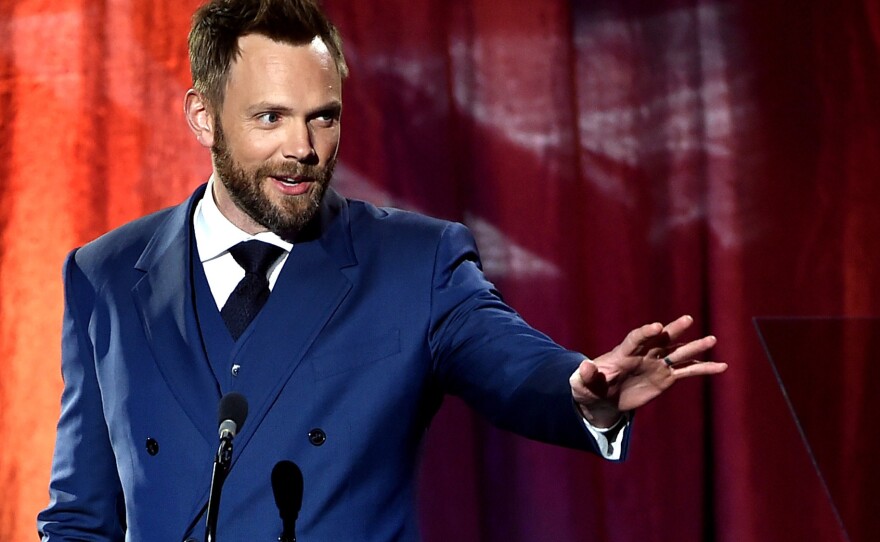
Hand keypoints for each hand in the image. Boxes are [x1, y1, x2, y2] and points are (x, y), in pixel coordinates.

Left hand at [569, 315, 726, 427]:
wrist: (603, 400)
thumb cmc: (589, 388)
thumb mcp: (582, 385)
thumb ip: (585, 376)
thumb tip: (584, 367)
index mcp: (623, 353)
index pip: (636, 338)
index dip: (645, 332)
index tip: (657, 327)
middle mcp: (643, 354)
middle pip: (660, 339)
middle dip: (673, 329)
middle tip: (687, 320)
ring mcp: (657, 364)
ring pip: (677, 353)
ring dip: (694, 347)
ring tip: (712, 340)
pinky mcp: (666, 377)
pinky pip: (687, 371)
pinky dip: (704, 368)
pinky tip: (721, 366)